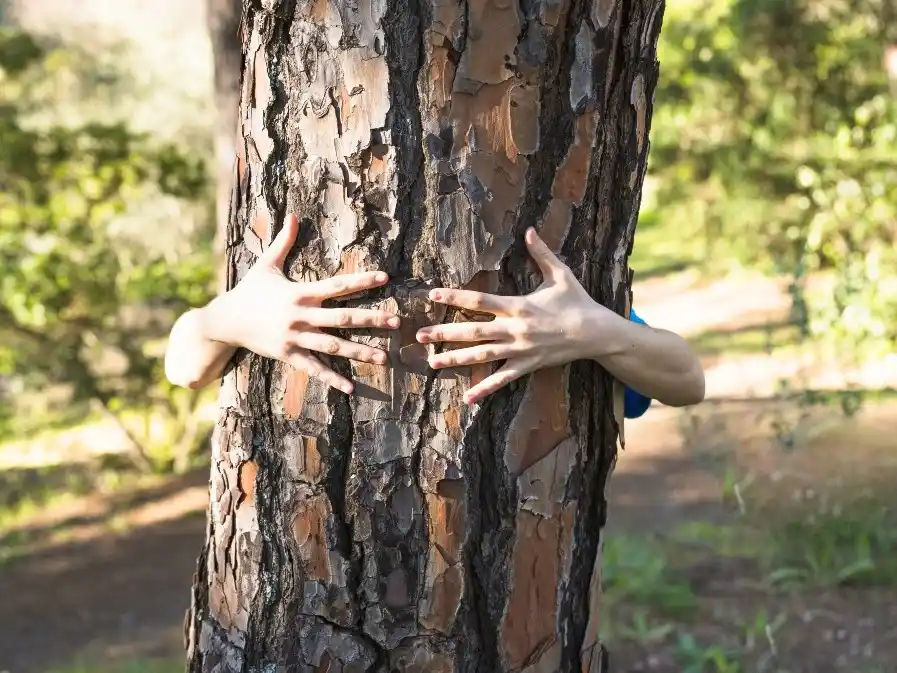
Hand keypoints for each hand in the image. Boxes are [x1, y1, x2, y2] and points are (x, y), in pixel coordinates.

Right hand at [211, 214, 399, 393]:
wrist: (225, 320)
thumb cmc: (249, 290)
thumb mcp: (265, 264)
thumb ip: (283, 241)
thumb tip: (293, 215)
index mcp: (300, 292)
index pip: (337, 285)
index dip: (361, 281)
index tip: (385, 278)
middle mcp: (301, 316)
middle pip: (343, 318)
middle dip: (371, 320)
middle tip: (397, 322)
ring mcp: (295, 338)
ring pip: (334, 346)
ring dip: (360, 352)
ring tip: (385, 358)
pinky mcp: (288, 355)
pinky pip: (314, 368)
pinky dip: (332, 378)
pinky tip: (352, 387)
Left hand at [415, 227, 609, 403]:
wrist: (596, 333)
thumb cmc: (577, 302)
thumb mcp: (561, 274)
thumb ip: (541, 253)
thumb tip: (529, 230)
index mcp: (519, 305)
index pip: (480, 300)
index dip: (456, 297)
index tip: (433, 295)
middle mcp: (515, 329)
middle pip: (474, 331)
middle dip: (445, 333)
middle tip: (420, 336)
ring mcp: (520, 350)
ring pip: (483, 356)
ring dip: (457, 359)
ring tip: (433, 362)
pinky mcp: (527, 365)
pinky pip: (503, 379)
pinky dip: (485, 389)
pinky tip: (467, 398)